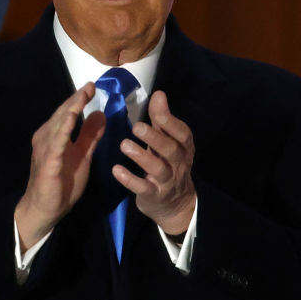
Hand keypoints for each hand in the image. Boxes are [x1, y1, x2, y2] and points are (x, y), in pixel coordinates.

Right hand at [15, 83, 105, 248]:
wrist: (46, 208)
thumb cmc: (62, 182)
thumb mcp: (83, 155)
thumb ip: (90, 136)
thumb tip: (100, 113)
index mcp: (55, 136)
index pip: (68, 113)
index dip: (79, 99)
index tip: (92, 86)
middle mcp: (47, 138)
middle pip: (62, 114)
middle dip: (75, 99)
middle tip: (89, 85)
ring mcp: (46, 149)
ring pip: (58, 124)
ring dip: (70, 109)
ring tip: (82, 95)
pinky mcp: (48, 162)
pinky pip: (56, 143)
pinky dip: (63, 129)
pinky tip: (71, 119)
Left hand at [114, 90, 195, 233]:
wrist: (175, 205)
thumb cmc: (168, 166)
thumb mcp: (168, 143)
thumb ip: (162, 121)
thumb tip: (159, 94)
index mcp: (184, 149)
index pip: (182, 133)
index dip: (170, 120)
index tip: (157, 102)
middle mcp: (179, 164)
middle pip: (171, 150)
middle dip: (155, 138)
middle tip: (137, 127)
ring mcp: (167, 182)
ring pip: (158, 169)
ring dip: (142, 157)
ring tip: (124, 145)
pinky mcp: (154, 196)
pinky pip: (144, 188)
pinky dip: (130, 180)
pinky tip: (116, 170)